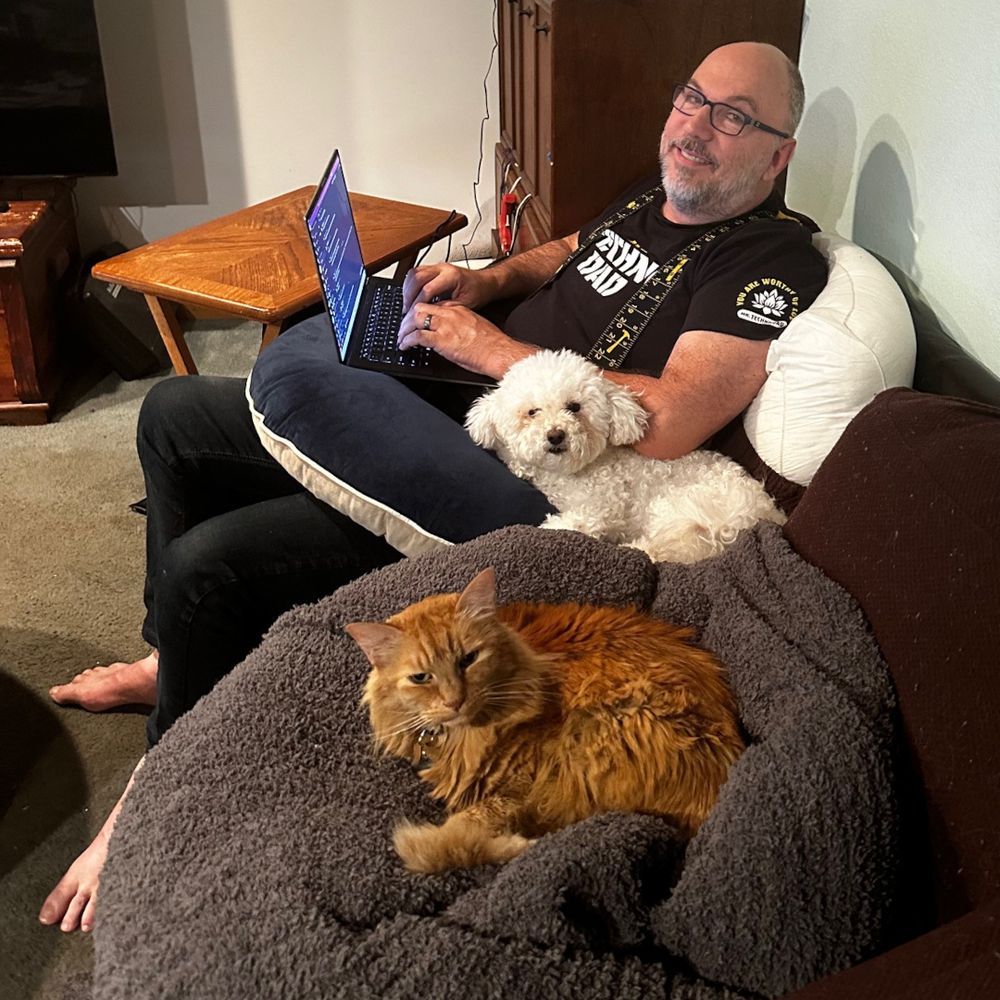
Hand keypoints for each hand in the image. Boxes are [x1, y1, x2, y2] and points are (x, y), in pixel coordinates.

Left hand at [397, 300, 526, 377]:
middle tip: (403, 329)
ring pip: (415, 319)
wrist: (499, 352)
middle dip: (407, 319)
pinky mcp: (442, 340)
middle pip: (420, 308)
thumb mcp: (475, 326)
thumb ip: (460, 324)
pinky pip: (417, 336)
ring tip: (401, 339)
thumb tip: (450, 333)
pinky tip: (405, 346)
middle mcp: (450, 314)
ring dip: (404, 330)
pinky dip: (407, 341)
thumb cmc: (492, 344)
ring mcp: (445, 326)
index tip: (415, 321)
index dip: (420, 314)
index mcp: (458, 309)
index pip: (432, 305)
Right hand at [402, 262, 491, 313]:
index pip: (427, 288)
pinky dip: (410, 285)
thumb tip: (429, 314)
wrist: (484, 283)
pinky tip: (410, 296)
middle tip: (406, 310)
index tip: (413, 314)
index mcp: (451, 276)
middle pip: (416, 277)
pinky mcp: (434, 268)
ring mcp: (438, 266)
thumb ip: (446, 308)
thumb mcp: (464, 304)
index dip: (418, 303)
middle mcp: (443, 268)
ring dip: (407, 289)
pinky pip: (416, 273)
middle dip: (409, 295)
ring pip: (414, 273)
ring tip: (406, 304)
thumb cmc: (478, 292)